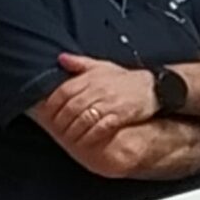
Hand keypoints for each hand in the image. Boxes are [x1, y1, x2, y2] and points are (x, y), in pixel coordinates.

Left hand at [40, 54, 157, 147]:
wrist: (153, 87)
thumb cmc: (125, 79)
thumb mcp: (103, 66)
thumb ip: (80, 63)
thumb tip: (60, 58)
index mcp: (92, 77)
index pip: (64, 91)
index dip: (52, 104)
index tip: (46, 115)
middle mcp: (99, 89)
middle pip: (71, 107)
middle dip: (60, 121)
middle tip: (55, 130)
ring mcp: (110, 102)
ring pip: (83, 118)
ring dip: (73, 130)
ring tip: (68, 138)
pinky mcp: (120, 114)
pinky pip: (100, 127)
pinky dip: (90, 136)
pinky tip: (85, 141)